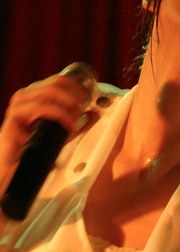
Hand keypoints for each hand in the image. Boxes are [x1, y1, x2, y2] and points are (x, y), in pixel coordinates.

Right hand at [0, 73, 90, 194]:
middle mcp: (26, 98)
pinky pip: (38, 108)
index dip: (77, 87)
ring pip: (47, 93)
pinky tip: (68, 125)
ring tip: (76, 118)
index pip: (58, 81)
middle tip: (84, 108)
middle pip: (54, 84)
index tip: (89, 99)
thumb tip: (94, 114)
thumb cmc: (34, 151)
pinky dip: (57, 114)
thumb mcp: (61, 134)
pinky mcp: (14, 118)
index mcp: (36, 97)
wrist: (15, 169)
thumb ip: (76, 123)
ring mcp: (19, 107)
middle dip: (74, 95)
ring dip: (67, 105)